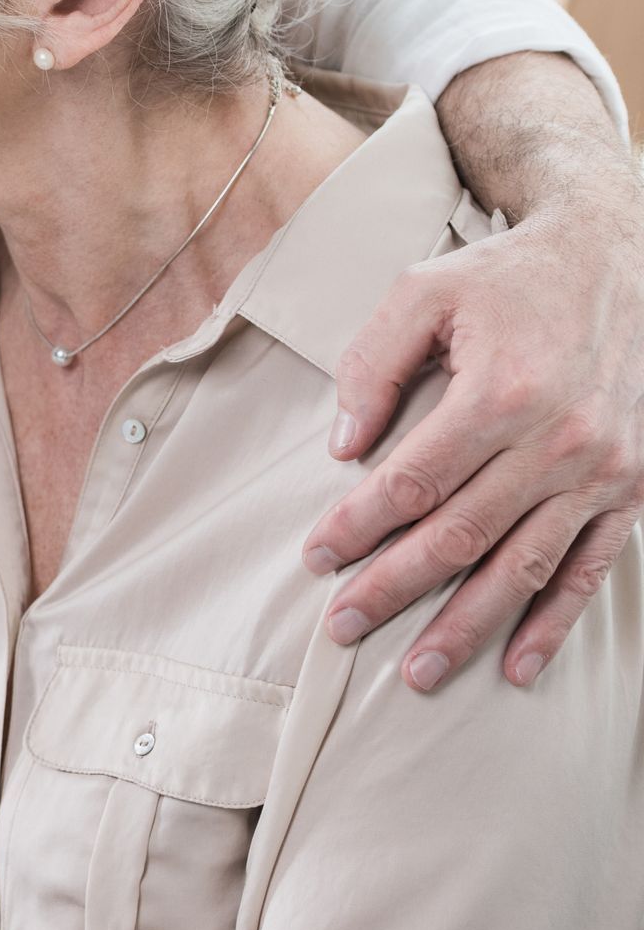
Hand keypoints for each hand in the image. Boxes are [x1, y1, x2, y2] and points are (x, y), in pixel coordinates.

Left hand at [305, 184, 643, 688]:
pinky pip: (591, 571)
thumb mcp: (428, 289)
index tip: (316, 559)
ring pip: (523, 568)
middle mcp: (557, 440)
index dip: (357, 527)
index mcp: (501, 391)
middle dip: (394, 589)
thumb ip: (374, 362)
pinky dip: (554, 624)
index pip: (413, 482)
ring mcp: (602, 471)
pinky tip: (517, 668)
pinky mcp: (632, 488)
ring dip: (467, 627)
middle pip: (460, 536)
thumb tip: (342, 446)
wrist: (625, 256)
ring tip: (416, 673)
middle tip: (340, 629)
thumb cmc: (512, 276)